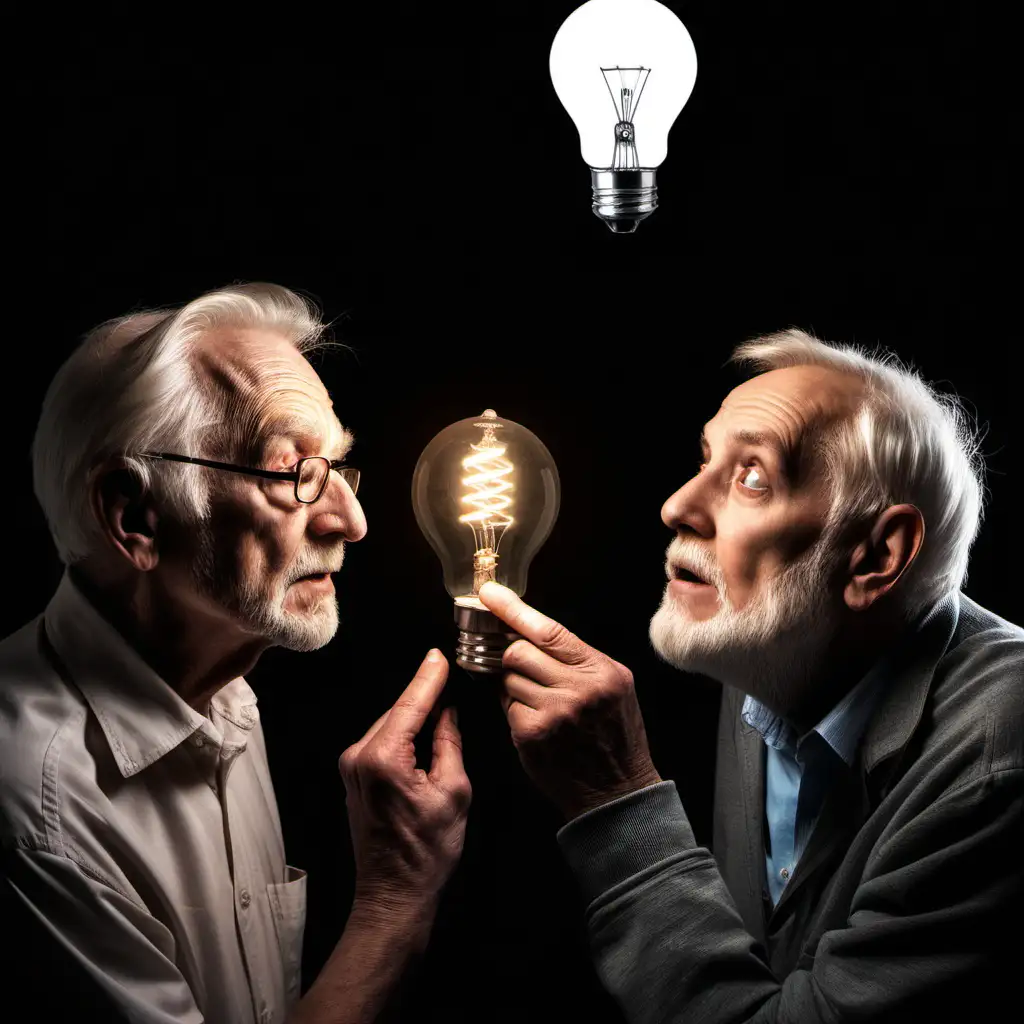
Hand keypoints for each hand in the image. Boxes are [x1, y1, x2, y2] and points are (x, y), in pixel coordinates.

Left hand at [339, 650, 470, 920]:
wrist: (394, 894)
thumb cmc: (425, 853)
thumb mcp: (453, 791)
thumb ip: (448, 743)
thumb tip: (447, 711)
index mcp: (383, 758)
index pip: (410, 703)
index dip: (429, 677)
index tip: (439, 655)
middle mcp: (359, 757)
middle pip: (398, 711)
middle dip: (425, 695)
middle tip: (451, 677)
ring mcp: (351, 767)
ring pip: (390, 725)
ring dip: (415, 716)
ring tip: (445, 707)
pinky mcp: (353, 776)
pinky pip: (382, 741)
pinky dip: (404, 733)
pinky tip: (425, 733)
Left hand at [478, 582, 660, 821]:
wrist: (618, 790)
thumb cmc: (613, 735)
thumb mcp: (613, 686)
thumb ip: (577, 659)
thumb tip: (528, 631)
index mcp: (601, 670)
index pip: (548, 630)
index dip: (513, 609)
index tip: (488, 594)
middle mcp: (579, 688)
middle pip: (519, 651)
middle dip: (514, 658)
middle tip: (527, 673)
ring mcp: (554, 713)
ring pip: (509, 679)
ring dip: (516, 687)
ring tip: (541, 704)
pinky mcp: (533, 734)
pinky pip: (507, 707)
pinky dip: (516, 713)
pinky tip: (537, 726)